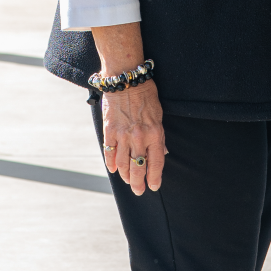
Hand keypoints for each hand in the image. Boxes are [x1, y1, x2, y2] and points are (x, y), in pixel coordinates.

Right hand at [100, 80, 166, 194]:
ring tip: (128, 181)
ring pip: (123, 164)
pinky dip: (111, 163)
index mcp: (154, 133)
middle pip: (138, 167)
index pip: (156, 163)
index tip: (153, 186)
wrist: (126, 79)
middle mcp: (139, 137)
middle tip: (138, 190)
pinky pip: (110, 152)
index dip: (154, 178)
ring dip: (126, 176)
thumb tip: (161, 153)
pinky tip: (114, 169)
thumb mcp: (159, 115)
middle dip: (139, 183)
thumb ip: (158, 136)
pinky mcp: (109, 131)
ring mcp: (123, 135)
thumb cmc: (146, 95)